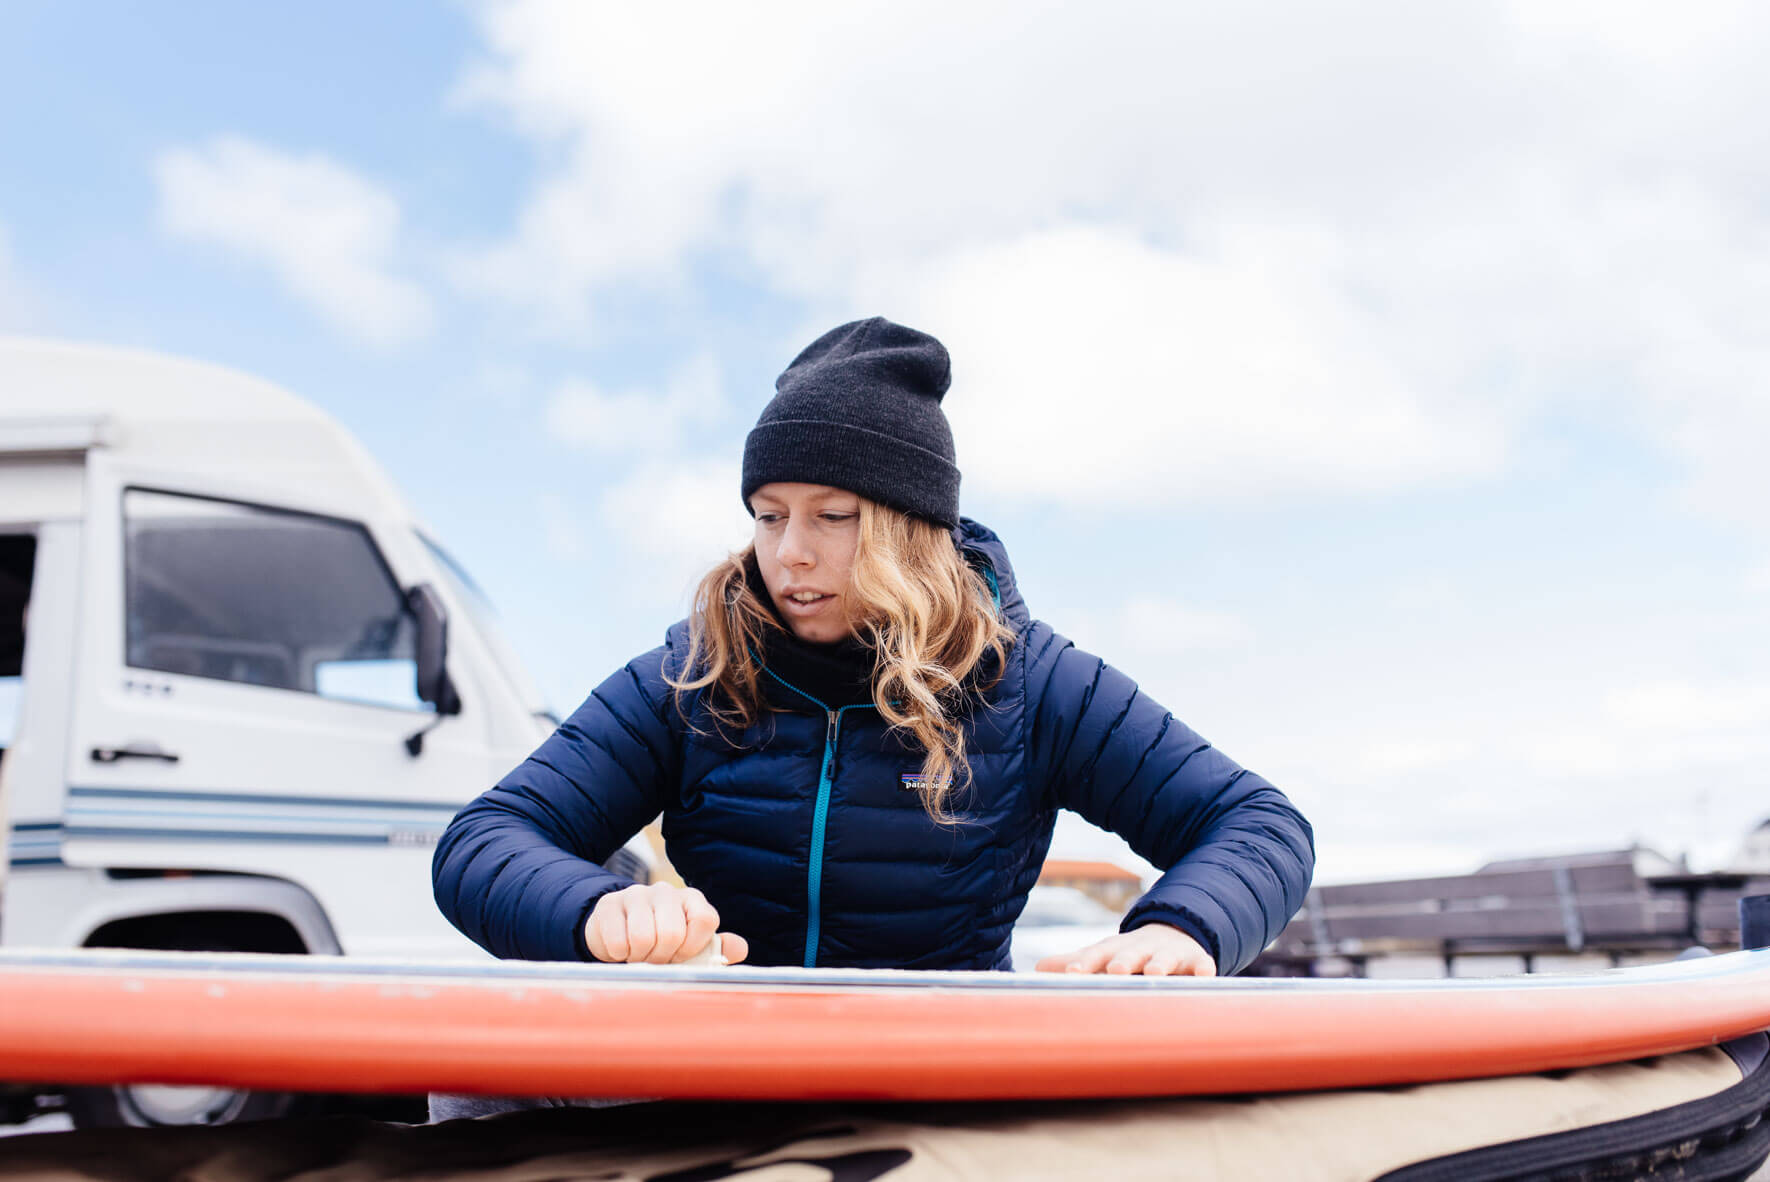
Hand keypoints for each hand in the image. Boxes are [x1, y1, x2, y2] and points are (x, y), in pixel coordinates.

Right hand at [584, 883, 749, 965]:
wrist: (617, 935)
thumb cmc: (661, 944)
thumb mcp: (691, 948)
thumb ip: (716, 949)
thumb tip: (740, 948)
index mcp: (691, 899)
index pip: (706, 919)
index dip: (694, 946)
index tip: (682, 956)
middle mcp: (665, 891)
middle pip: (672, 933)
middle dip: (663, 956)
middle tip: (656, 958)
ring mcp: (636, 894)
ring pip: (643, 937)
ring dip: (640, 957)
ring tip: (639, 953)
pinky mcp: (609, 905)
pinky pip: (618, 942)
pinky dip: (620, 955)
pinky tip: (621, 948)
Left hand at [1034, 922, 1215, 976]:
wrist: (1172, 935)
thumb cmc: (1128, 955)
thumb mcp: (1101, 956)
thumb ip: (1072, 963)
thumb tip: (1036, 968)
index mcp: (1113, 950)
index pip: (1096, 955)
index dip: (1085, 964)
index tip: (1073, 973)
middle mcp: (1139, 949)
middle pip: (1128, 954)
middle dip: (1122, 962)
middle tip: (1115, 971)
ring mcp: (1168, 954)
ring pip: (1163, 958)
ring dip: (1159, 964)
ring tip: (1154, 973)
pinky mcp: (1196, 960)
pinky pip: (1201, 964)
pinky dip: (1204, 970)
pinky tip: (1206, 976)